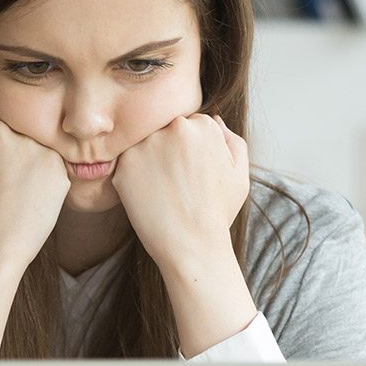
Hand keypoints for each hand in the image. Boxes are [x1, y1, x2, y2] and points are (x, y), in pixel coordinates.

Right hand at [0, 119, 70, 273]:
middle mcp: (1, 130)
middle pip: (16, 136)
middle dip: (16, 156)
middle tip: (9, 188)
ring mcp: (29, 144)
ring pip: (37, 151)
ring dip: (34, 168)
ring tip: (20, 198)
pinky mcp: (54, 162)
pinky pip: (54, 169)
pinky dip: (49, 184)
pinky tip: (34, 202)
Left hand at [110, 113, 249, 271]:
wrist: (192, 245)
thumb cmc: (218, 212)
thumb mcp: (239, 173)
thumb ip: (231, 140)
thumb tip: (215, 120)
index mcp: (204, 124)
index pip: (188, 127)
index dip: (188, 153)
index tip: (190, 175)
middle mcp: (175, 127)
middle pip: (164, 131)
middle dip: (167, 152)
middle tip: (175, 184)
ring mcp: (148, 143)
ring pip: (144, 146)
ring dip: (148, 163)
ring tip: (162, 192)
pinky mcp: (125, 163)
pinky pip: (126, 165)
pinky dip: (133, 180)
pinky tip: (149, 198)